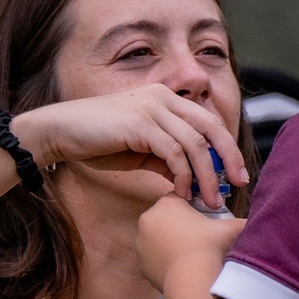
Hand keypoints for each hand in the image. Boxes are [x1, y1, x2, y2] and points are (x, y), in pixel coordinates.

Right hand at [12, 83, 247, 206]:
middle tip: (237, 185)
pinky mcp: (139, 123)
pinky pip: (173, 152)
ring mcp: (151, 107)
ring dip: (205, 176)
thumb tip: (192, 181)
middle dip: (228, 159)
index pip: (209, 122)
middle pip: (211, 128)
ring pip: (194, 143)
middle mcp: (163, 97)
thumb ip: (168, 159)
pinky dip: (182, 175)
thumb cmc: (100, 141)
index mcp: (166, 99)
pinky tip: (180, 193)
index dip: (227, 149)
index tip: (236, 176)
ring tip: (208, 201)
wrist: (61, 132)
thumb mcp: (142, 151)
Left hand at [137, 194, 244, 294]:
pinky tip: (182, 268)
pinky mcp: (141, 264)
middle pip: (167, 218)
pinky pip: (155, 258)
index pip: (179, 199)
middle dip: (180, 226)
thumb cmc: (210, 249)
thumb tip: (256, 219)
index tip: (203, 221)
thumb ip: (242, 220)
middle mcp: (148, 220)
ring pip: (159, 239)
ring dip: (171, 244)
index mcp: (167, 204)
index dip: (192, 209)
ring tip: (190, 256)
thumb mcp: (231, 228)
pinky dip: (166, 262)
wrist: (193, 282)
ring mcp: (141, 243)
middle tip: (198, 240)